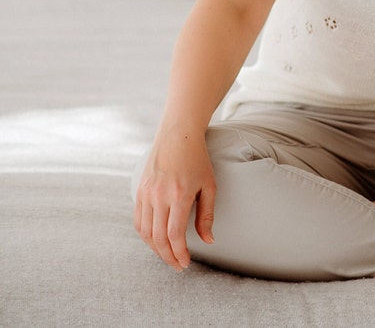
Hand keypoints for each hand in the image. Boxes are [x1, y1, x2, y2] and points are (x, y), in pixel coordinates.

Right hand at [134, 130, 215, 270]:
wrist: (178, 135)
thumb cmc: (198, 159)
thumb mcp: (210, 185)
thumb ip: (207, 214)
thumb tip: (208, 241)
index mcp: (178, 195)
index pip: (174, 235)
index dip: (179, 253)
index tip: (186, 263)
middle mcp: (158, 196)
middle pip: (158, 238)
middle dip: (168, 256)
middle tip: (178, 266)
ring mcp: (146, 193)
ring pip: (145, 232)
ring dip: (155, 249)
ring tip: (168, 255)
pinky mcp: (139, 190)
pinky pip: (138, 220)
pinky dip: (145, 235)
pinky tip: (156, 241)